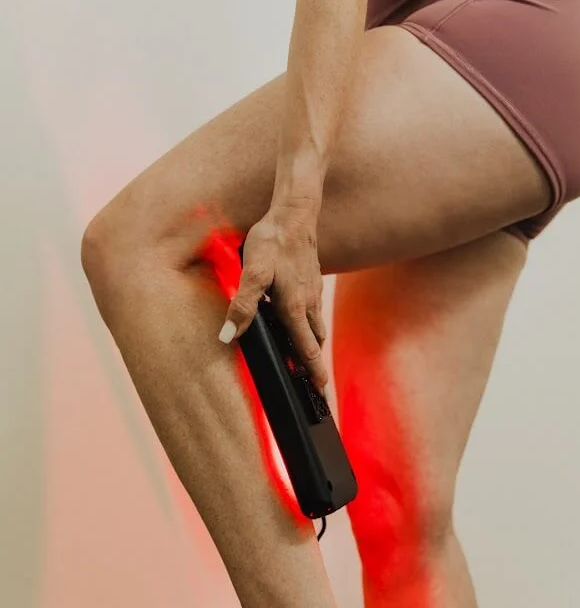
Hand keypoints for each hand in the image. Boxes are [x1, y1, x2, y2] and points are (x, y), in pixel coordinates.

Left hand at [218, 203, 328, 392]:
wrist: (294, 213)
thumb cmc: (273, 241)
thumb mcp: (253, 272)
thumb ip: (242, 305)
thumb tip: (229, 336)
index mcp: (295, 308)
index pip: (307, 350)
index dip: (314, 373)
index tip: (321, 394)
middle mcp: (309, 304)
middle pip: (315, 343)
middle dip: (315, 366)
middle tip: (316, 388)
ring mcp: (313, 292)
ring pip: (316, 328)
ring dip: (313, 347)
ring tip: (307, 363)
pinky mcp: (312, 281)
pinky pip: (313, 312)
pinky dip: (310, 327)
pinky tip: (299, 323)